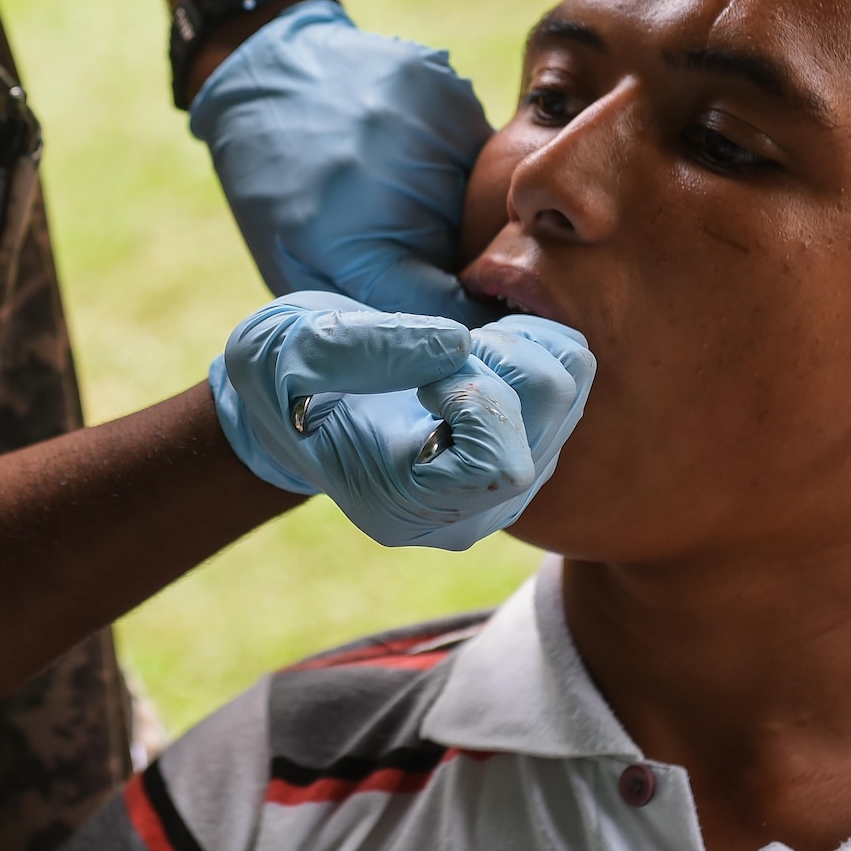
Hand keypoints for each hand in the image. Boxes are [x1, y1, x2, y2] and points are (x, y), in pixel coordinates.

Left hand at [190, 0, 495, 324]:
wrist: (263, 75)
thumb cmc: (273, 188)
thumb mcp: (296, 268)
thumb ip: (363, 310)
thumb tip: (434, 348)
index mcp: (356, 241)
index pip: (449, 311)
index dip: (456, 326)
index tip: (452, 327)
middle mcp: (400, 183)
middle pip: (469, 254)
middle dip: (449, 263)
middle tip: (407, 244)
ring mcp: (429, 129)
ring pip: (482, 200)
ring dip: (453, 208)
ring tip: (400, 192)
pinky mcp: (448, 90)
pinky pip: (479, 148)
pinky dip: (455, 161)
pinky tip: (410, 152)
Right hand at [209, 292, 592, 549]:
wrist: (289, 402)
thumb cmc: (278, 382)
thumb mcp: (283, 351)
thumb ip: (361, 348)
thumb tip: (458, 342)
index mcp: (405, 504)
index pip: (499, 463)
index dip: (473, 398)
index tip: (424, 375)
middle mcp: (470, 510)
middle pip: (549, 412)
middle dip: (499, 356)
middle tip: (437, 344)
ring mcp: (505, 481)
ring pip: (569, 390)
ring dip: (516, 344)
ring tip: (451, 344)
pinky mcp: (526, 442)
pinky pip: (571, 376)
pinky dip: (531, 341)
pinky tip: (475, 345)